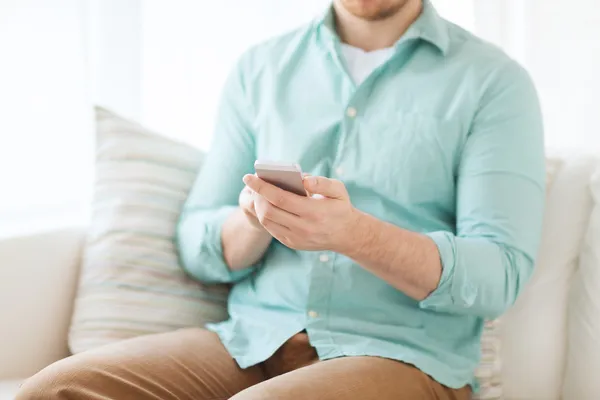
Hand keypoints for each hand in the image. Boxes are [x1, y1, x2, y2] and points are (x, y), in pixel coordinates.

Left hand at [242, 174, 361, 251]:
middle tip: (254, 183)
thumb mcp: (338, 190)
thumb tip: (303, 179)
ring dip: (259, 206)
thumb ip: (321, 182)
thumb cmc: (340, 207)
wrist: (347, 235)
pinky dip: (265, 216)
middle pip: (269, 211)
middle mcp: (303, 228)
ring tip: (258, 193)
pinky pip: (272, 229)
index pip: (280, 198)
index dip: (261, 187)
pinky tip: (266, 205)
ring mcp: (296, 238)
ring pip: (267, 222)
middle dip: (257, 196)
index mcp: (313, 212)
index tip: (249, 176)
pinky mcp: (292, 244)